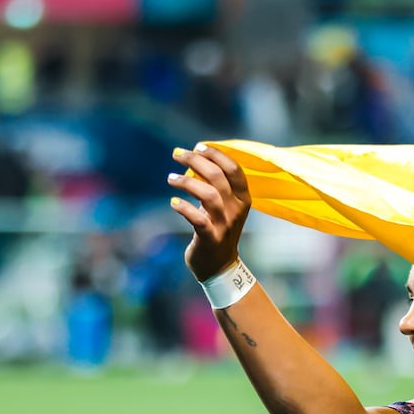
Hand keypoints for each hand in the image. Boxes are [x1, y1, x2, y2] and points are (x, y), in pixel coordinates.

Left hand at [168, 144, 251, 280]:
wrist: (219, 266)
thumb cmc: (219, 230)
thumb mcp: (225, 207)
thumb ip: (216, 186)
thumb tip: (196, 159)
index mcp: (243, 199)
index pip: (234, 169)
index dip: (216, 154)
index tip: (198, 146)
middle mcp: (236, 210)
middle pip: (218, 177)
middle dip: (196, 161)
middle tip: (177, 154)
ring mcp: (224, 225)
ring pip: (209, 195)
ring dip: (187, 182)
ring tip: (170, 178)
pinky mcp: (210, 238)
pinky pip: (197, 219)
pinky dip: (183, 208)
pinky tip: (173, 202)